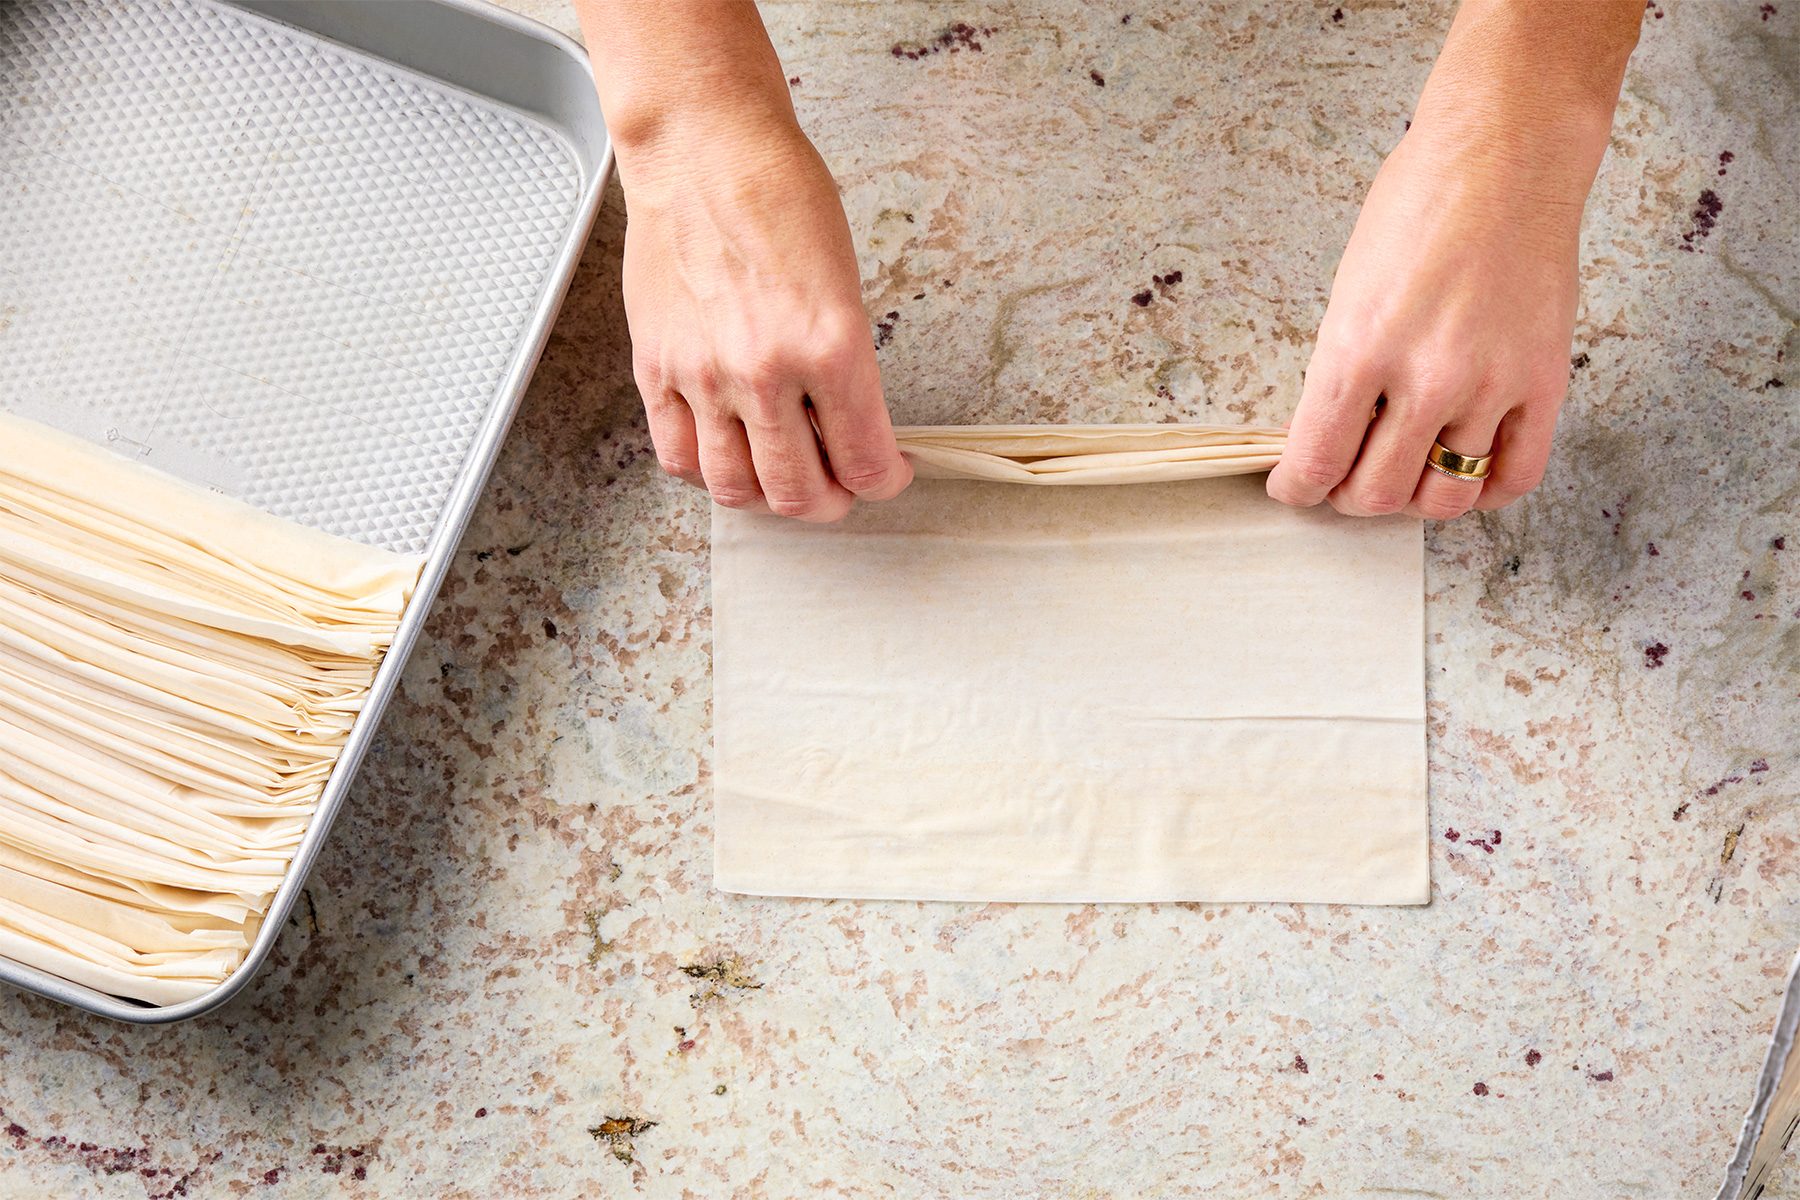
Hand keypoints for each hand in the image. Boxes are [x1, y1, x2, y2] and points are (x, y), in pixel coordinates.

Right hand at [620, 117, 910, 520]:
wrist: (703, 150)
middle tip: (837, 488)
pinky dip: (708, 472)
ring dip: (767, 497)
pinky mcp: (655, 368)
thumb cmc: (779, 195)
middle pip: (797, 493)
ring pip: (734, 489)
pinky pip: (678, 456)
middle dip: (829, 502)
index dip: (884, 481)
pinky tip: (727, 454)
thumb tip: (848, 428)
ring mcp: (702, 375)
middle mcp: (764, 372)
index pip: (866, 461)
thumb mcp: (847, 284)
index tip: (887, 475)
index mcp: (830, 347)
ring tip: (782, 478)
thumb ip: (847, 368)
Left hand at [1266, 128, 1579, 520]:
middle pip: (1378, 494)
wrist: (1506, 158)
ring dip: (1414, 499)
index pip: (1316, 463)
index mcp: (1357, 350)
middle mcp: (1425, 377)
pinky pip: (1515, 475)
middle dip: (1350, 497)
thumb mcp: (1347, 290)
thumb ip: (1341, 371)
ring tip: (1404, 473)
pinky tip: (1464, 472)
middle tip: (1347, 478)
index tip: (1294, 487)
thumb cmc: (1417, 206)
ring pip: (1445, 497)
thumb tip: (1329, 435)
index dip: (1297, 489)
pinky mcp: (1543, 382)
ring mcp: (1490, 384)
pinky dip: (1484, 491)